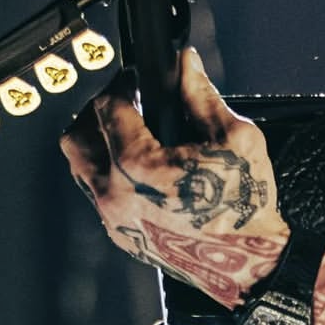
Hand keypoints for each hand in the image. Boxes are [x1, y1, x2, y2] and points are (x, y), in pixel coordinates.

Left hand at [61, 47, 288, 307]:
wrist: (247, 261)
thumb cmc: (245, 202)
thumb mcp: (235, 137)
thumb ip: (201, 95)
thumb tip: (185, 62)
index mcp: (138, 166)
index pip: (108, 108)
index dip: (124, 83)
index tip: (139, 76)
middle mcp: (115, 194)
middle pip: (76, 137)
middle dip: (98, 110)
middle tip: (126, 100)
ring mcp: (114, 218)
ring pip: (81, 167)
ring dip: (99, 142)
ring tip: (132, 131)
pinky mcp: (120, 234)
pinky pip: (97, 193)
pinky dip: (109, 172)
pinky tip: (140, 163)